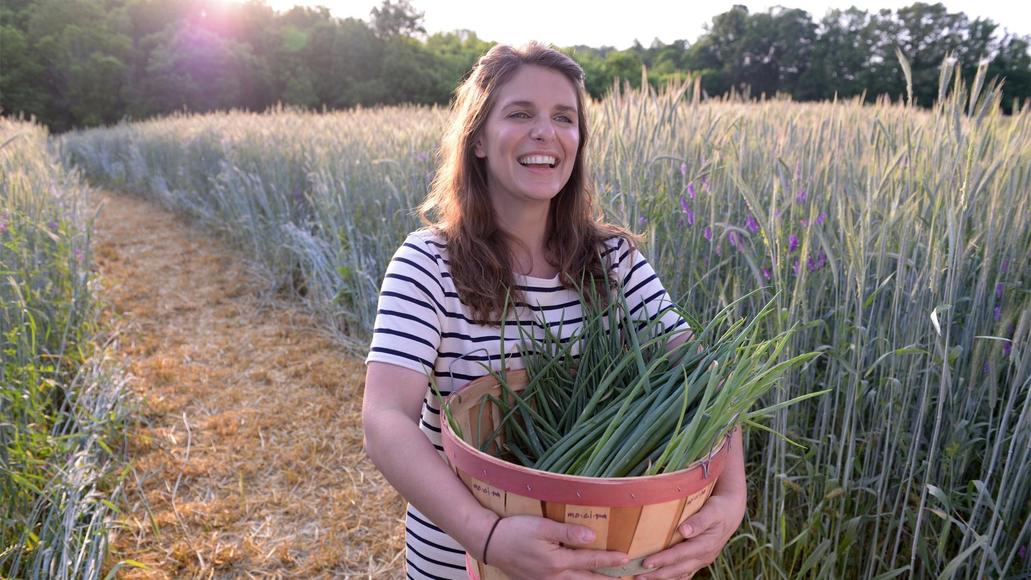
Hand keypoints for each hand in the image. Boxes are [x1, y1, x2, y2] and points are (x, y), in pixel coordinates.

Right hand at [485, 515, 629, 579]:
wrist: (490, 543)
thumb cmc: (515, 531)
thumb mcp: (541, 526)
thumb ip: (567, 532)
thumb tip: (592, 537)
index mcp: (557, 562)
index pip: (590, 561)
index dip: (609, 560)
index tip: (626, 558)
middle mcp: (554, 577)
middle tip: (625, 579)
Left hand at [636, 429, 746, 579]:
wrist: (731, 508)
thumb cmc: (718, 503)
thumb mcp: (713, 508)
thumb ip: (699, 520)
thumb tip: (684, 531)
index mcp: (706, 542)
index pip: (682, 554)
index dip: (664, 559)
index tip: (647, 561)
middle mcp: (703, 555)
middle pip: (678, 567)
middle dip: (657, 572)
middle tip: (636, 573)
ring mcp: (701, 559)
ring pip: (679, 573)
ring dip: (660, 578)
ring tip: (637, 579)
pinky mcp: (698, 559)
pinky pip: (682, 573)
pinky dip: (668, 577)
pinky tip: (652, 579)